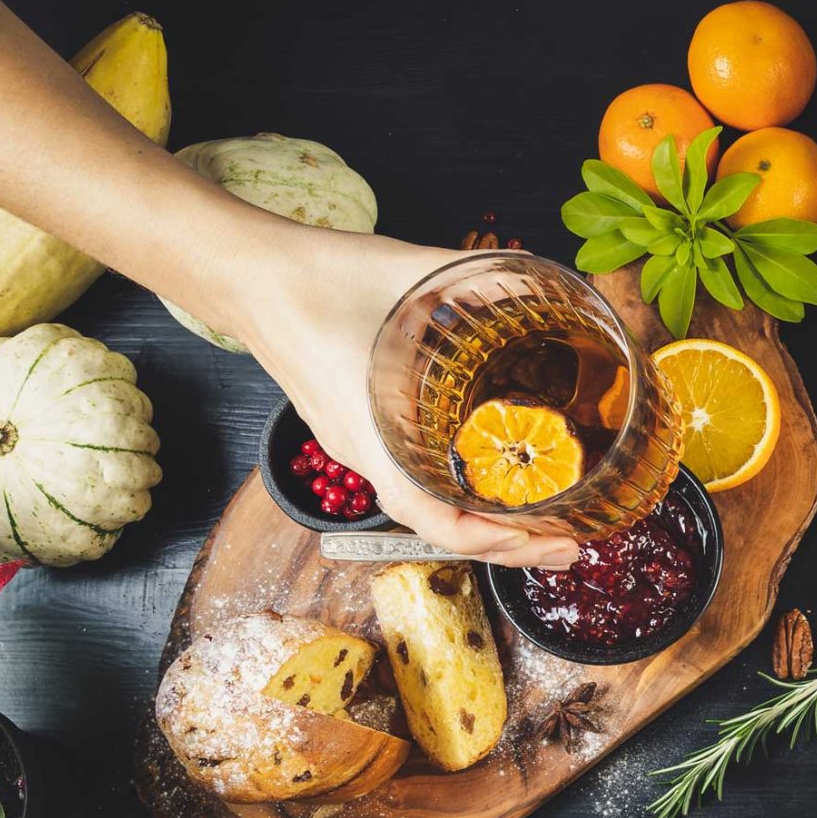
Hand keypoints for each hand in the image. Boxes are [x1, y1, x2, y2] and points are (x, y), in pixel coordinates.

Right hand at [225, 225, 578, 567]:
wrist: (249, 274)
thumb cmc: (316, 280)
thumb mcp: (411, 273)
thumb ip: (481, 276)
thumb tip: (541, 278)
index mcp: (375, 438)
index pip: (437, 523)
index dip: (495, 544)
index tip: (546, 543)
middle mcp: (366, 455)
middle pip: (442, 525)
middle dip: (508, 542)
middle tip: (566, 541)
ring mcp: (359, 446)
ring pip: (427, 503)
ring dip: (484, 518)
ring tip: (540, 517)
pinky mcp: (356, 429)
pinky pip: (411, 475)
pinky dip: (455, 488)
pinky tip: (488, 472)